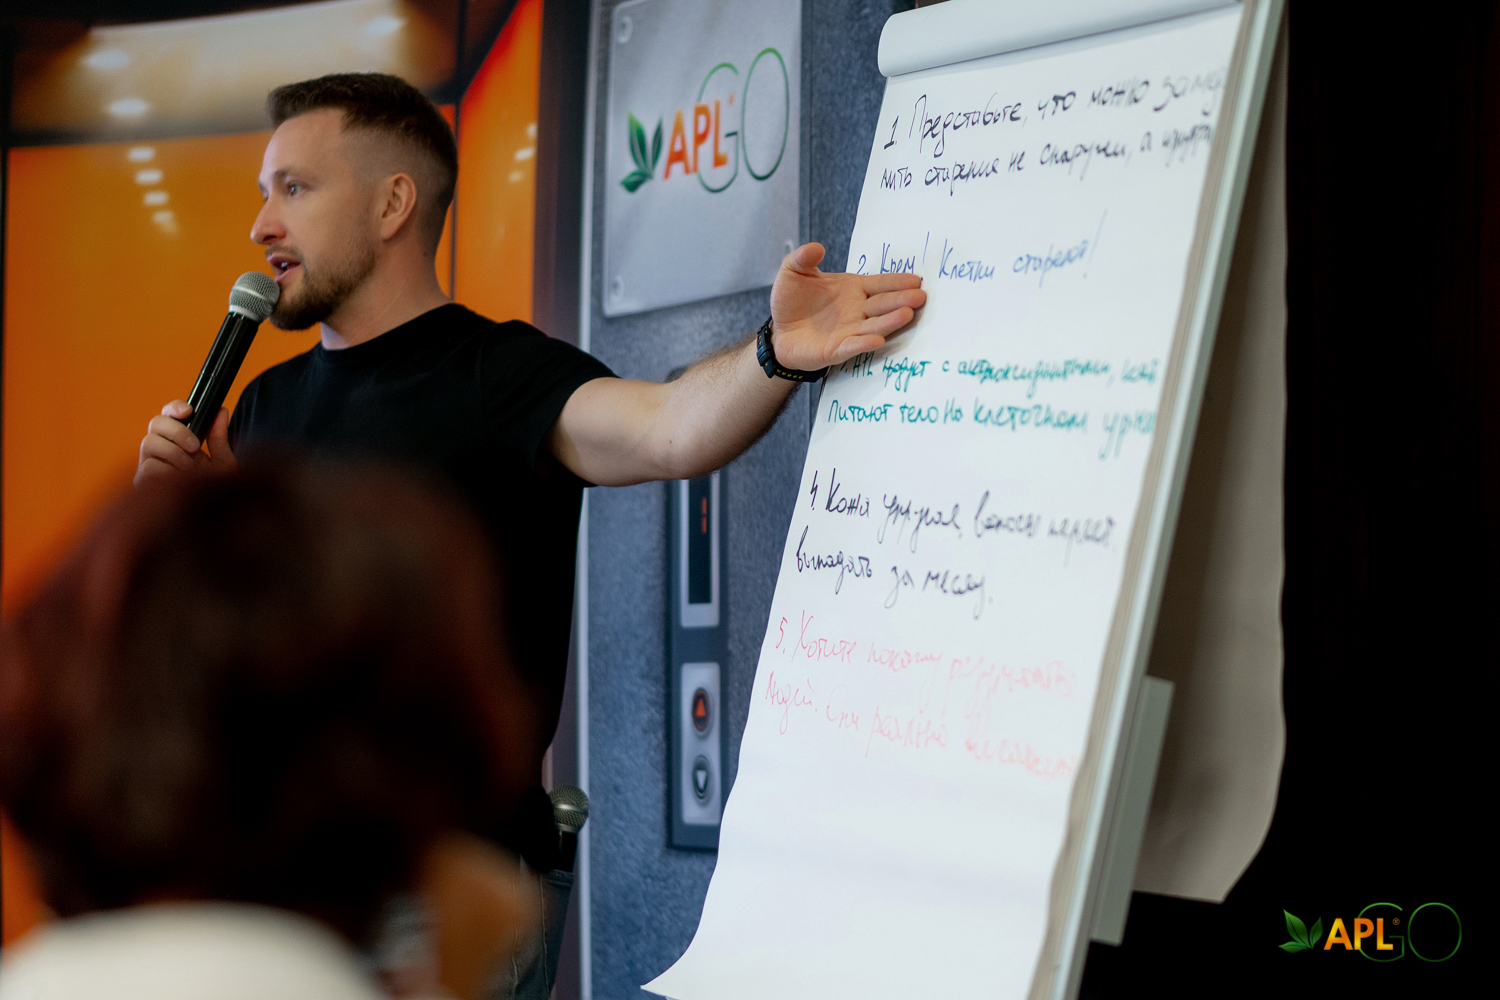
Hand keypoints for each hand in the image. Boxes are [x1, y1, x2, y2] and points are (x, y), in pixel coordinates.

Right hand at [134, 400, 236, 485]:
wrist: (212, 521)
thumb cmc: (214, 492)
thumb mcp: (223, 463)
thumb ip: (218, 438)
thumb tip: (221, 410)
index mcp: (177, 441)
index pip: (168, 415)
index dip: (174, 408)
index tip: (188, 411)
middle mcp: (160, 449)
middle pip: (155, 423)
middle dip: (176, 430)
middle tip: (194, 446)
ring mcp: (148, 464)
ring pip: (149, 442)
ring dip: (173, 453)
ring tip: (190, 468)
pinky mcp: (142, 483)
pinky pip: (148, 467)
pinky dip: (167, 471)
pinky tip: (178, 481)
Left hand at [768, 242, 925, 370]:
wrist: (778, 332)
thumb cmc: (791, 301)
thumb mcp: (793, 272)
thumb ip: (803, 258)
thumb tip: (815, 247)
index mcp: (853, 289)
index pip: (880, 284)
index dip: (897, 282)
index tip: (915, 280)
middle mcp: (857, 310)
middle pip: (883, 304)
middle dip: (901, 300)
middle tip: (920, 296)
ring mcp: (849, 331)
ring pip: (874, 325)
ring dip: (890, 321)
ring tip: (907, 315)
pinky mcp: (837, 349)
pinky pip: (853, 345)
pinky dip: (864, 343)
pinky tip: (876, 340)